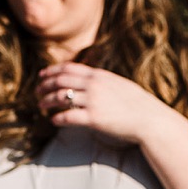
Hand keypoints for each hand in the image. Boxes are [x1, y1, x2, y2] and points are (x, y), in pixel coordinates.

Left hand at [35, 63, 173, 145]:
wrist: (150, 120)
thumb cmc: (139, 105)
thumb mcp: (120, 85)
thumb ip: (103, 82)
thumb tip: (92, 82)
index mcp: (99, 75)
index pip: (69, 68)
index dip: (52, 71)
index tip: (42, 75)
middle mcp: (93, 85)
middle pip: (60, 80)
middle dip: (45, 85)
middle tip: (37, 91)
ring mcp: (93, 101)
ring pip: (60, 97)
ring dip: (47, 101)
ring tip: (41, 106)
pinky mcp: (93, 118)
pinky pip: (68, 116)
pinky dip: (58, 118)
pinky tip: (53, 120)